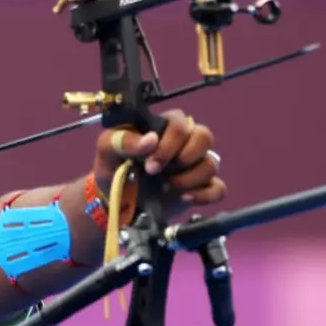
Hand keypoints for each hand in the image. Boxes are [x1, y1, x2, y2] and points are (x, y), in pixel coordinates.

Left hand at [93, 109, 225, 217]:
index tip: (150, 165)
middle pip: (205, 137)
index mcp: (164, 127)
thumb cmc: (113, 167)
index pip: (180, 124)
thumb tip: (150, 140)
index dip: (169, 144)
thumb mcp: (107, 149)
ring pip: (211, 164)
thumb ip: (123, 140)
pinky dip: (205, 195)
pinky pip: (218, 189)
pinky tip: (185, 199)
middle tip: (161, 173)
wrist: (115, 201)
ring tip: (169, 187)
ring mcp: (194, 166)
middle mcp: (184, 143)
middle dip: (185, 157)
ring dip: (190, 178)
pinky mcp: (200, 188)